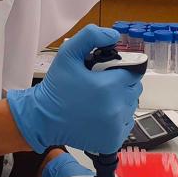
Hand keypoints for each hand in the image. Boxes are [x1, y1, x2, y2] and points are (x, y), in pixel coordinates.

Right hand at [7, 24, 142, 153]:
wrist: (43, 119)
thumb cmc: (56, 88)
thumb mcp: (68, 53)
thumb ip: (91, 36)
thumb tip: (113, 35)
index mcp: (109, 87)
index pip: (133, 72)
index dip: (122, 69)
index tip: (107, 72)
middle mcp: (116, 108)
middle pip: (134, 89)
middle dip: (121, 84)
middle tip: (101, 85)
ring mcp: (116, 127)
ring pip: (131, 107)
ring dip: (120, 101)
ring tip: (99, 101)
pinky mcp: (113, 141)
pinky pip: (125, 124)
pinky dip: (117, 119)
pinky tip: (99, 115)